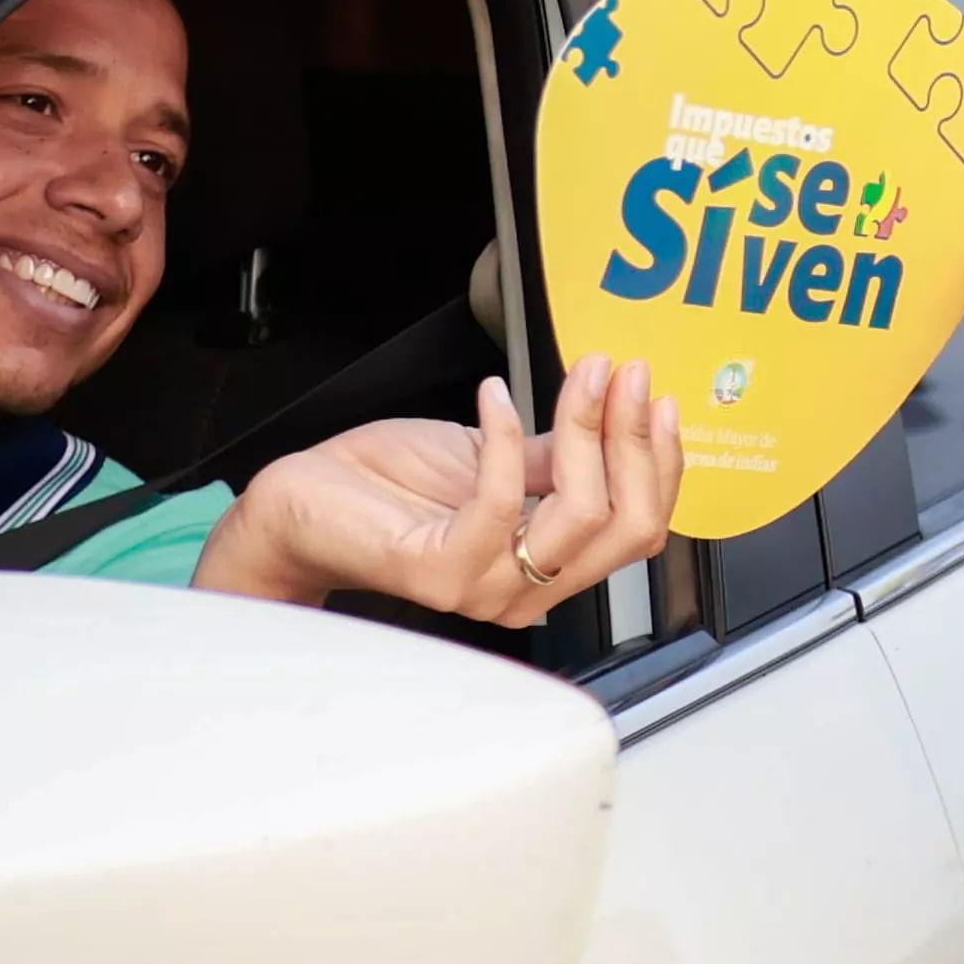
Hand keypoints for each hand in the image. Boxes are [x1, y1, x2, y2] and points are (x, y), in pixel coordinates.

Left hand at [196, 355, 683, 624]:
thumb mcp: (490, 455)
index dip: (659, 460)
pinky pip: (500, 501)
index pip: (639, 529)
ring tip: (577, 375)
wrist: (304, 505)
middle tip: (623, 374)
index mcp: (550, 566)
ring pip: (579, 514)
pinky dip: (503, 435)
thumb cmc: (388, 487)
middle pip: (627, 527)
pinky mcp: (441, 571)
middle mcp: (528, 589)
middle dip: (635, 441)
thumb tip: (614, 415)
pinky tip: (494, 394)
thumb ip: (552, 454)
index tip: (649, 391)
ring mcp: (487, 587)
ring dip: (586, 429)